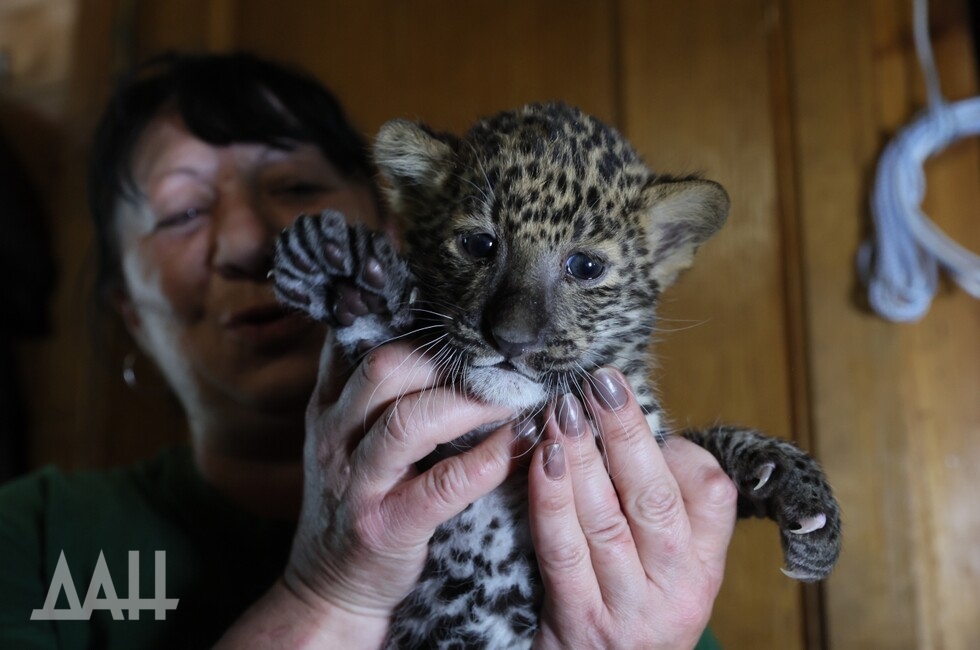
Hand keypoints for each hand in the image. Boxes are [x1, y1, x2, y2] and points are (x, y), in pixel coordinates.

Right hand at [282, 337, 519, 636]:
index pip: (365, 339)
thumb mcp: (346, 435)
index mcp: (331, 405)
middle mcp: (337, 436)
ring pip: (410, 422)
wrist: (330, 588)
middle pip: (385, 368)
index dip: (416, 317)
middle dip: (450, 353)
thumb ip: (371, 386)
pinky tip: (520, 443)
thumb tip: (423, 327)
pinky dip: (486, 461)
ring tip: (519, 391)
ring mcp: (359, 482)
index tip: (467, 304)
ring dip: (472, 401)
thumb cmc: (355, 498)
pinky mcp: (385, 527)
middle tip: (504, 349)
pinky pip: (442, 485)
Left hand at [529, 367, 736, 648]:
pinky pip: (563, 549)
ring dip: (583, 456)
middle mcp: (677, 587)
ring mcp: (628, 606)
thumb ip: (660, 504)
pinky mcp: (579, 620)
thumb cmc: (629, 607)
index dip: (679, 448)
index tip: (636, 406)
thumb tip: (638, 429)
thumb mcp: (664, 563)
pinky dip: (552, 499)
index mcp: (704, 564)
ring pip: (606, 519)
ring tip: (564, 410)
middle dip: (626, 433)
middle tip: (600, 382)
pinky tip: (543, 459)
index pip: (712, 495)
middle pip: (655, 498)